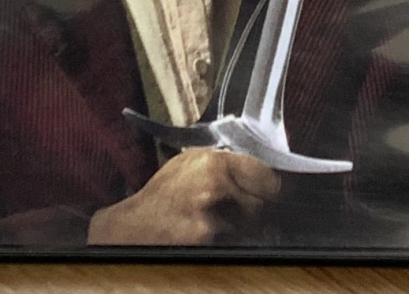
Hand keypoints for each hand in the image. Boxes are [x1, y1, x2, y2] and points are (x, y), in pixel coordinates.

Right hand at [87, 148, 280, 245]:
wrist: (133, 229)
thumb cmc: (163, 196)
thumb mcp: (191, 164)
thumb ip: (226, 163)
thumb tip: (263, 168)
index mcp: (214, 162)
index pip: (268, 176)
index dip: (274, 187)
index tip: (275, 192)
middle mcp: (216, 188)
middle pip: (265, 205)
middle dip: (261, 210)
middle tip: (247, 211)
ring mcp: (213, 220)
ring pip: (253, 228)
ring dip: (246, 230)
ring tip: (221, 225)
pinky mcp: (208, 245)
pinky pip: (237, 245)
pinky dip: (232, 244)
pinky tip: (213, 238)